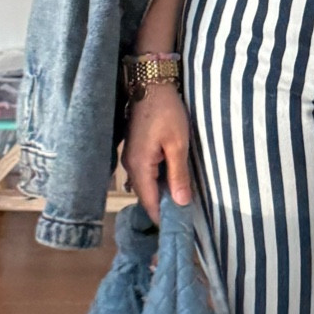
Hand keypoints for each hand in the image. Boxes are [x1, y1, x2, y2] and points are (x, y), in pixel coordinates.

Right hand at [122, 84, 191, 214]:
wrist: (151, 84)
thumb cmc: (167, 112)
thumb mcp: (178, 144)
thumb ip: (179, 175)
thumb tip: (181, 203)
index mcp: (139, 167)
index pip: (149, 202)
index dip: (163, 217)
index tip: (178, 230)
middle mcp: (130, 166)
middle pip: (145, 196)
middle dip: (162, 208)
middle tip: (183, 220)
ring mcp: (130, 158)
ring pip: (145, 185)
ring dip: (160, 195)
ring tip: (179, 205)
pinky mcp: (135, 150)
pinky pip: (145, 174)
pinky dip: (157, 182)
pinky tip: (172, 183)